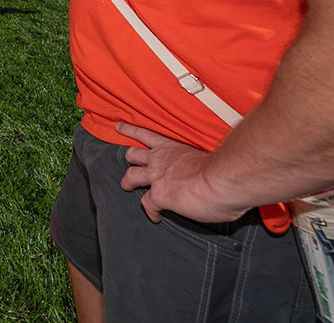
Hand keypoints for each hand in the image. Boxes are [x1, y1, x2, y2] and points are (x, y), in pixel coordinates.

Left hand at [117, 122, 248, 223]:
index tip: (119, 127)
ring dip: (128, 181)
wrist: (224, 179)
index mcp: (172, 147)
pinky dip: (150, 211)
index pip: (147, 135)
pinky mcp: (159, 195)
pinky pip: (147, 204)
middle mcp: (160, 159)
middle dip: (130, 158)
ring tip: (126, 185)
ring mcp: (157, 177)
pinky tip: (155, 216)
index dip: (131, 131)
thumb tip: (208, 176)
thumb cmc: (225, 168)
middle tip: (128, 159)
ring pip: (132, 175)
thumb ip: (201, 165)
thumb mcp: (208, 159)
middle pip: (134, 154)